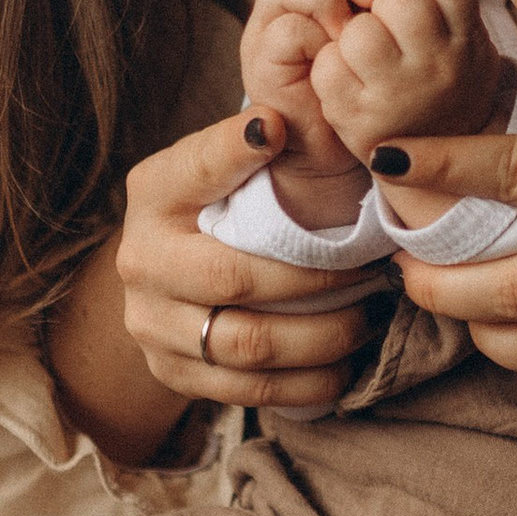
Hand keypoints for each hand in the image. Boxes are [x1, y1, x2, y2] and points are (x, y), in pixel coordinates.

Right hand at [113, 107, 387, 414]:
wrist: (164, 279)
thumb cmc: (218, 208)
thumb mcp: (224, 164)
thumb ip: (252, 143)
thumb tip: (281, 123)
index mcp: (155, 193)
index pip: (195, 167)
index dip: (233, 150)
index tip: (277, 131)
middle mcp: (141, 259)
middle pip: (236, 277)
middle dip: (320, 278)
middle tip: (375, 269)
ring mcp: (151, 324)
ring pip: (249, 344)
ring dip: (326, 335)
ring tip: (372, 316)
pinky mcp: (172, 373)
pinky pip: (250, 392)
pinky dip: (310, 381)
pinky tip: (346, 362)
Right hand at [240, 0, 392, 183]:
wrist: (334, 151)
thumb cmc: (374, 99)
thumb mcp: (407, 46)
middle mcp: (305, 1)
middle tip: (383, 1)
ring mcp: (280, 25)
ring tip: (358, 26)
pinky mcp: (265, 55)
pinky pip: (288, 29)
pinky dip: (314, 34)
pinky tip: (338, 49)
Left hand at [308, 0, 512, 163]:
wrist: (439, 165)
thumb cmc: (445, 83)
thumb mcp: (463, 39)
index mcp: (466, 41)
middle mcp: (437, 68)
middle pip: (397, 1)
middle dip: (381, 3)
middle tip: (385, 23)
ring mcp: (397, 96)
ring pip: (359, 33)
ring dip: (353, 34)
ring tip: (366, 53)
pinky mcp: (358, 120)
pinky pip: (329, 67)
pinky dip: (330, 67)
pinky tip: (348, 78)